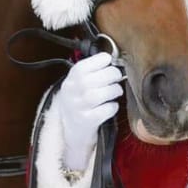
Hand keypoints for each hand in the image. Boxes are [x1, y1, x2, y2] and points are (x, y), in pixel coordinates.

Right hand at [57, 51, 123, 170]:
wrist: (72, 129)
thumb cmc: (80, 101)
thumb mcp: (78, 83)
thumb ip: (91, 70)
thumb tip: (111, 57)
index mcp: (70, 79)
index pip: (85, 65)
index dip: (101, 61)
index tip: (109, 62)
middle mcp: (72, 92)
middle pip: (96, 78)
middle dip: (112, 74)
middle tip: (117, 77)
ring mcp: (78, 107)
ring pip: (102, 94)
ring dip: (114, 90)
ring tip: (116, 91)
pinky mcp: (87, 121)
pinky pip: (106, 110)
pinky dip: (113, 106)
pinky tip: (111, 106)